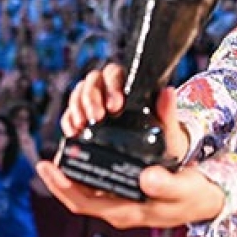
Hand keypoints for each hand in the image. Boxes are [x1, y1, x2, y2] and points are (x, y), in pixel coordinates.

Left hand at [36, 159, 223, 229]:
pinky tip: (82, 154)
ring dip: (71, 176)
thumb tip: (146, 177)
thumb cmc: (193, 195)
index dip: (62, 187)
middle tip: (44, 159)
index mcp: (127, 212)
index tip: (47, 167)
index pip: (83, 204)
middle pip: (78, 199)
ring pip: (86, 192)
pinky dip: (87, 171)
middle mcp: (119, 210)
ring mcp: (121, 203)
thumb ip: (167, 184)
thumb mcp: (184, 188)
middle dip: (59, 181)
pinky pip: (98, 185)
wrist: (205, 200)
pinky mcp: (126, 194)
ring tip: (59, 154)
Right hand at [61, 64, 188, 161]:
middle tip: (97, 116)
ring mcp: (94, 105)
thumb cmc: (164, 142)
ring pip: (79, 93)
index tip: (115, 106)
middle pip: (93, 80)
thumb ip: (167, 111)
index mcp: (129, 87)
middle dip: (91, 97)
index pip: (115, 74)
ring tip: (82, 125)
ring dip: (77, 107)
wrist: (155, 163)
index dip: (112, 86)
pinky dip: (68, 120)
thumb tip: (168, 91)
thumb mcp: (168, 129)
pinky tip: (73, 132)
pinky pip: (70, 113)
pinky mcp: (83, 121)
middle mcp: (109, 91)